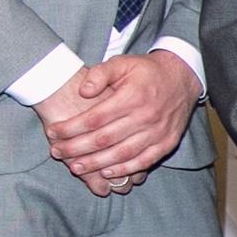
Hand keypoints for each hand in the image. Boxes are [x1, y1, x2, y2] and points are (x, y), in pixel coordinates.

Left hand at [37, 51, 200, 194]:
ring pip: (122, 154)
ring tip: (76, 168)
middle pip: (105, 139)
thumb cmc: (147, 71)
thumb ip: (100, 74)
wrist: (183, 78)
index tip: (53, 132)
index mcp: (133, 97)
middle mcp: (147, 116)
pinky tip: (107, 172)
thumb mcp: (122, 63)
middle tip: (57, 152)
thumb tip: (83, 91)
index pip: (95, 118)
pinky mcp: (167, 142)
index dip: (71, 128)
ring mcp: (158, 132)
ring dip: (97, 164)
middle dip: (77, 148)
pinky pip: (144, 161)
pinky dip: (125, 169)